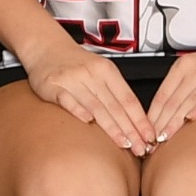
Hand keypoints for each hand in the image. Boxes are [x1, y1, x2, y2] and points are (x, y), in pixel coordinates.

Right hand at [28, 42, 157, 155]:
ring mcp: (72, 79)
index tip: (150, 137)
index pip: (128, 99)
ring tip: (124, 143)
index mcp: (107, 70)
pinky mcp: (52, 85)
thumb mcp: (100, 70)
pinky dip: (78, 110)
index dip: (140, 120)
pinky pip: (67, 100)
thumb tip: (135, 121)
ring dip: (111, 127)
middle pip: (115, 106)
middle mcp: (91, 74)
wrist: (46, 46)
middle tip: (142, 148)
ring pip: (96, 106)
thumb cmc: (76, 63)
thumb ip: (114, 92)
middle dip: (131, 130)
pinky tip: (88, 123)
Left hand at [144, 25, 195, 142]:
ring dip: (175, 121)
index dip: (152, 116)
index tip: (145, 133)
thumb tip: (162, 115)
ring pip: (189, 101)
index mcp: (183, 66)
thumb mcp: (195, 68)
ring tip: (165, 137)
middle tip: (150, 142)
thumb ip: (180, 87)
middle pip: (173, 100)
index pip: (162, 95)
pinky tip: (192, 119)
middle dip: (160, 123)